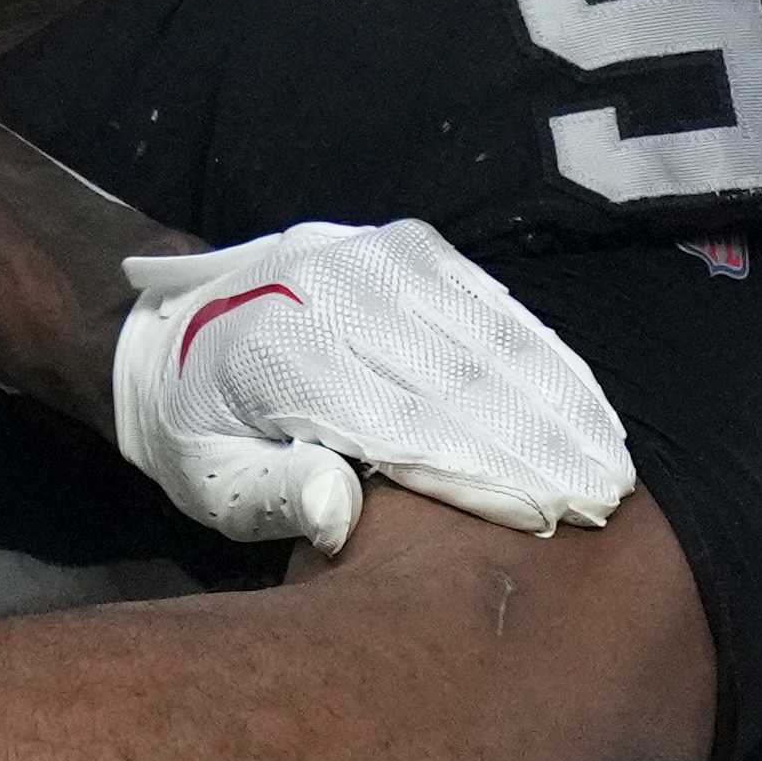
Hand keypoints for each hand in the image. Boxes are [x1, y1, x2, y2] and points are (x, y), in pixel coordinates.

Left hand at [109, 220, 634, 549]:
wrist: (155, 331)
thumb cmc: (192, 432)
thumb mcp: (207, 483)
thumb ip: (273, 495)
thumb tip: (342, 514)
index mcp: (279, 362)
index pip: (402, 424)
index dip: (483, 471)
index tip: (548, 514)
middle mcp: (329, 298)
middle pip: (456, 377)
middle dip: (537, 438)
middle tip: (603, 496)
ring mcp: (364, 261)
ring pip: (479, 331)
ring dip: (550, 392)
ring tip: (606, 454)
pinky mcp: (392, 245)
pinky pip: (477, 294)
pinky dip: (533, 342)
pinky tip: (575, 389)